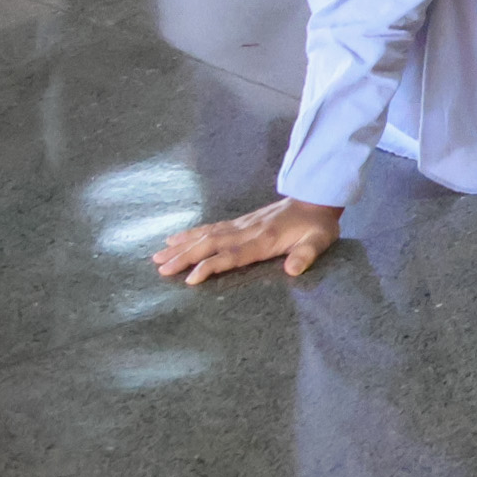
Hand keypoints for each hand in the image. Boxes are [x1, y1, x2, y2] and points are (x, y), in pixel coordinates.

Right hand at [153, 196, 342, 285]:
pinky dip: (191, 233)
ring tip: (157, 256)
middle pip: (211, 244)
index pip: (232, 255)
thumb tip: (293, 270)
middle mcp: (248, 231)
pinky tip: (174, 237)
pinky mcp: (241, 221)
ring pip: (206, 235)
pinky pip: (211, 227)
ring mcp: (242, 224)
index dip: (211, 266)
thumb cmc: (318, 226)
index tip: (190, 279)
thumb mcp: (319, 241)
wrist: (317, 197)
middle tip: (161, 269)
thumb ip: (306, 255)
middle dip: (185, 257)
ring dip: (182, 245)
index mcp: (264, 239)